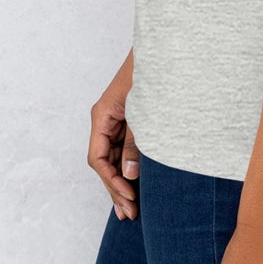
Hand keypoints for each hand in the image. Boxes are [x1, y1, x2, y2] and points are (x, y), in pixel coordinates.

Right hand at [87, 48, 139, 219]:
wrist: (165, 48)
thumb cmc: (153, 74)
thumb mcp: (143, 112)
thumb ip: (136, 143)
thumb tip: (128, 174)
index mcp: (102, 115)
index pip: (97, 157)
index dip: (111, 180)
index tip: (129, 197)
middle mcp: (105, 119)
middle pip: (103, 161)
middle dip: (115, 188)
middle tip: (130, 214)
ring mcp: (116, 120)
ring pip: (113, 157)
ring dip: (121, 181)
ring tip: (130, 209)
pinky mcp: (129, 120)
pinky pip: (124, 148)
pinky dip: (129, 166)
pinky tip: (136, 185)